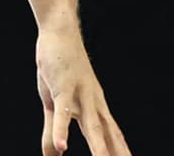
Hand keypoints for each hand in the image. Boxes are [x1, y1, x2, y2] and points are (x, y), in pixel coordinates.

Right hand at [34, 26, 129, 155]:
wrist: (60, 31)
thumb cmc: (58, 68)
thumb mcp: (52, 104)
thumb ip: (53, 131)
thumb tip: (56, 153)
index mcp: (95, 108)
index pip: (113, 137)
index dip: (121, 152)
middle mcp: (93, 103)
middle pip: (109, 136)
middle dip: (117, 155)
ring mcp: (79, 95)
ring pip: (92, 127)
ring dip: (99, 150)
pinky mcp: (62, 87)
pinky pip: (62, 112)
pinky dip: (62, 130)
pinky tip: (62, 147)